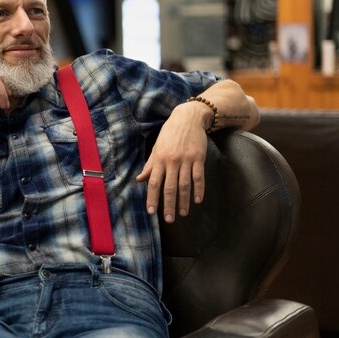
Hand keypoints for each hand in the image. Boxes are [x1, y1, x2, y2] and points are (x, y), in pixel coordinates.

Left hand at [136, 102, 208, 222]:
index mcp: (159, 159)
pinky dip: (199, 189)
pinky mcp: (199, 158)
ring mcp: (186, 160)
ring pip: (185, 185)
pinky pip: (199, 177)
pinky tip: (197, 200)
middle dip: (169, 205)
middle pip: (169, 187)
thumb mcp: (156, 148)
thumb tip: (139, 179)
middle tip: (169, 219)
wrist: (188, 118)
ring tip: (183, 213)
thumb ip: (149, 165)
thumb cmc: (169, 134)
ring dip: (184, 201)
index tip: (151, 212)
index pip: (154, 183)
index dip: (152, 198)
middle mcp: (172, 161)